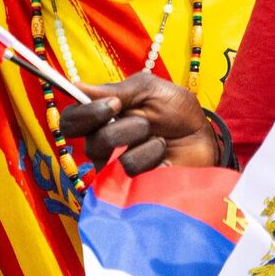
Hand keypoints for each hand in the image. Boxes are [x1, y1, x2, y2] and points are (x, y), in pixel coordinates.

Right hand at [59, 72, 220, 174]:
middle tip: (146, 123)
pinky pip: (127, 171)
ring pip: (109, 156)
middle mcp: (102, 144)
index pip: (71, 120)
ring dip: (141, 141)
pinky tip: (163, 157)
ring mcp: (114, 168)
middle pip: (88, 140)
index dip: (85, 113)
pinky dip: (151, 157)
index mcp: (102, 118)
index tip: (114, 105)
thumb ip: (116, 90)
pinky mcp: (128, 188)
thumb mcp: (149, 90)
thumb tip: (77, 87)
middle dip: (122, 127)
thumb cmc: (177, 113)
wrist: (204, 141)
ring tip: (159, 139)